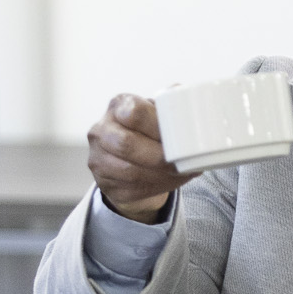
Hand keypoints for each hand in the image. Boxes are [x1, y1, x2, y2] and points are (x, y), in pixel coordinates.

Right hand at [86, 93, 192, 221]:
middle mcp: (101, 129)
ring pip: (129, 170)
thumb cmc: (151, 132)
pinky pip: (130, 188)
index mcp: (119, 105)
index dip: (158, 126)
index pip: (134, 112)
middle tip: (179, 162)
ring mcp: (97, 157)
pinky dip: (155, 186)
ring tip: (180, 173)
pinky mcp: (103, 182)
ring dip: (160, 174)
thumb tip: (194, 107)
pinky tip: (169, 181)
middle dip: (158, 156)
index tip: (177, 136)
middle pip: (126, 143)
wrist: (135, 158)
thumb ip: (174, 107)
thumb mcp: (160, 114)